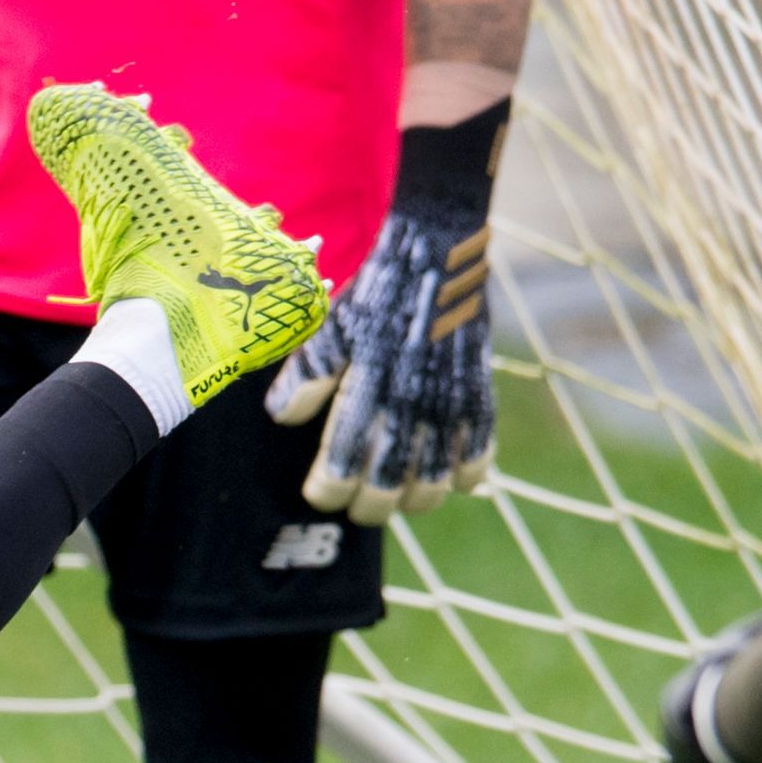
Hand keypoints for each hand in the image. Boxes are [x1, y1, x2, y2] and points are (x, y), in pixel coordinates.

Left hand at [267, 207, 496, 524]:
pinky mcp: (479, 398)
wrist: (435, 254)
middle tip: (357, 505)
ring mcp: (448, 405)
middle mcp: (408, 405)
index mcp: (365, 389)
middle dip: (368, 508)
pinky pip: (479, 457)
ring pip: (434, 486)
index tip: (318, 491)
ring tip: (398, 494)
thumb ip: (305, 374)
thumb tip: (282, 418)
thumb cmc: (374, 293)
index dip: (327, 491)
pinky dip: (465, 476)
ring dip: (413, 500)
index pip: (340, 467)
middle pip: (388, 490)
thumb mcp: (329, 326)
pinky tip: (450, 477)